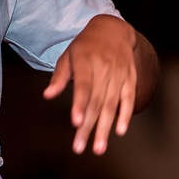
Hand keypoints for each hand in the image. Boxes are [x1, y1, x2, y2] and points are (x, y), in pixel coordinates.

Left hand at [43, 14, 138, 154]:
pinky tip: (120, 131)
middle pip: (96, 102)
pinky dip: (125, 116)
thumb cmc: (86, 46)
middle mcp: (105, 69)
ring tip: (98, 148)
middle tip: (80, 147)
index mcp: (86, 61)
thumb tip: (47, 96)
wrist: (114, 30)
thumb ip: (59, 77)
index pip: (83, 86)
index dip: (80, 104)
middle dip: (88, 127)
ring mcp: (119, 75)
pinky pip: (128, 99)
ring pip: (112, 105)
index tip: (76, 122)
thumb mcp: (69, 55)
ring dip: (105, 128)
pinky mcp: (130, 79)